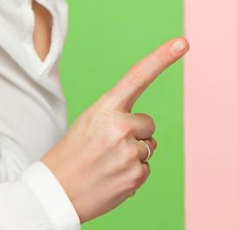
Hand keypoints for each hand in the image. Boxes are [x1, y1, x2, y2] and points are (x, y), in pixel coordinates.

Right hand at [42, 37, 188, 221]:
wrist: (54, 194)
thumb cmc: (72, 154)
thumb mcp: (90, 122)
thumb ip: (121, 118)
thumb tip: (151, 138)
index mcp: (106, 107)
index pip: (139, 76)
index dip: (162, 57)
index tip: (183, 43)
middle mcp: (120, 127)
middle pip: (148, 124)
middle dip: (135, 133)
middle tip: (106, 147)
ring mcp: (129, 153)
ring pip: (148, 147)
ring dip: (132, 155)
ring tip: (105, 164)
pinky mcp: (135, 176)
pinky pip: (145, 168)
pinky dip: (131, 174)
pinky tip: (111, 178)